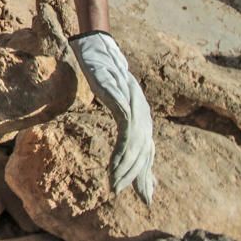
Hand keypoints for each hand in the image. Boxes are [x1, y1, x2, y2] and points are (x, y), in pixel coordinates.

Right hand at [70, 31, 154, 203]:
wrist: (94, 46)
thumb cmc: (98, 69)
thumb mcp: (108, 94)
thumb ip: (113, 107)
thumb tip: (113, 120)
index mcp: (139, 111)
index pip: (147, 146)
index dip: (145, 170)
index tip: (143, 190)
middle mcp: (142, 111)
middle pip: (145, 150)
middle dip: (139, 175)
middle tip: (132, 194)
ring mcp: (134, 107)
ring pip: (137, 147)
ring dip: (127, 169)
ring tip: (117, 185)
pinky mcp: (123, 104)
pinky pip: (126, 135)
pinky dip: (121, 154)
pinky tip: (114, 166)